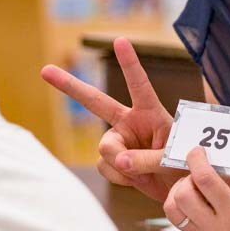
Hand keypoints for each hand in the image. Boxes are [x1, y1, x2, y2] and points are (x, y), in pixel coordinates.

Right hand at [41, 37, 181, 201]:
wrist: (179, 190)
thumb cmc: (184, 165)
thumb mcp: (173, 159)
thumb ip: (146, 158)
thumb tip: (117, 159)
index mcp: (150, 112)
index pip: (139, 84)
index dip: (129, 63)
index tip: (120, 41)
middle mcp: (129, 121)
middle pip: (95, 101)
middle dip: (70, 86)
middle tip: (45, 71)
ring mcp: (118, 140)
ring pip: (105, 148)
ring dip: (122, 165)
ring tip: (145, 174)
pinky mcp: (111, 159)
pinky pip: (105, 166)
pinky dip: (120, 178)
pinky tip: (136, 180)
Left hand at [163, 146, 229, 230]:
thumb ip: (222, 175)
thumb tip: (199, 162)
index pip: (204, 179)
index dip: (196, 160)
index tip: (196, 151)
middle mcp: (217, 228)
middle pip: (182, 196)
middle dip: (186, 178)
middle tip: (199, 175)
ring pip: (172, 210)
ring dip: (178, 193)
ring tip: (195, 189)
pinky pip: (178, 220)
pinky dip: (181, 205)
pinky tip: (195, 200)